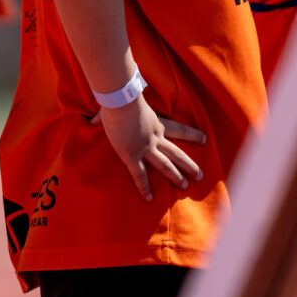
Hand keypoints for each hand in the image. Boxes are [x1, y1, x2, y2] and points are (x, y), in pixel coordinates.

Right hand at [89, 96, 204, 201]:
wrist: (121, 101)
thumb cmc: (121, 99)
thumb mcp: (123, 106)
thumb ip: (108, 115)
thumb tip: (91, 121)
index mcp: (157, 123)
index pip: (179, 130)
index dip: (192, 135)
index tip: (205, 139)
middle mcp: (155, 137)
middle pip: (176, 152)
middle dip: (189, 164)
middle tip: (200, 175)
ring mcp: (145, 148)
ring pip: (165, 165)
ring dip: (175, 176)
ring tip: (185, 186)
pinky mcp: (132, 155)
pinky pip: (139, 175)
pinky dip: (144, 187)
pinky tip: (149, 198)